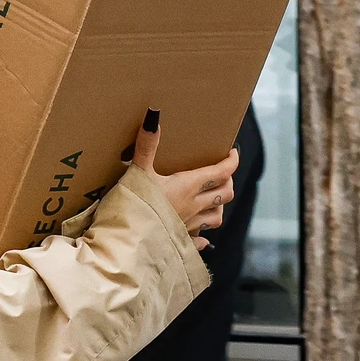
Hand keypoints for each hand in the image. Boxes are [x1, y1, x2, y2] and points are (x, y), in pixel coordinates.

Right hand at [130, 109, 239, 250]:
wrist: (126, 244)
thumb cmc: (132, 206)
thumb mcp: (138, 171)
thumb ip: (146, 146)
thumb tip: (153, 117)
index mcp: (188, 186)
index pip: (221, 172)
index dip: (232, 161)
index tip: (233, 152)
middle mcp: (194, 206)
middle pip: (225, 193)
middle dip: (228, 181)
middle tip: (221, 172)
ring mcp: (189, 226)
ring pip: (217, 216)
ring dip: (219, 205)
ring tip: (212, 198)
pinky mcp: (179, 242)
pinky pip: (200, 240)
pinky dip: (204, 236)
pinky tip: (201, 237)